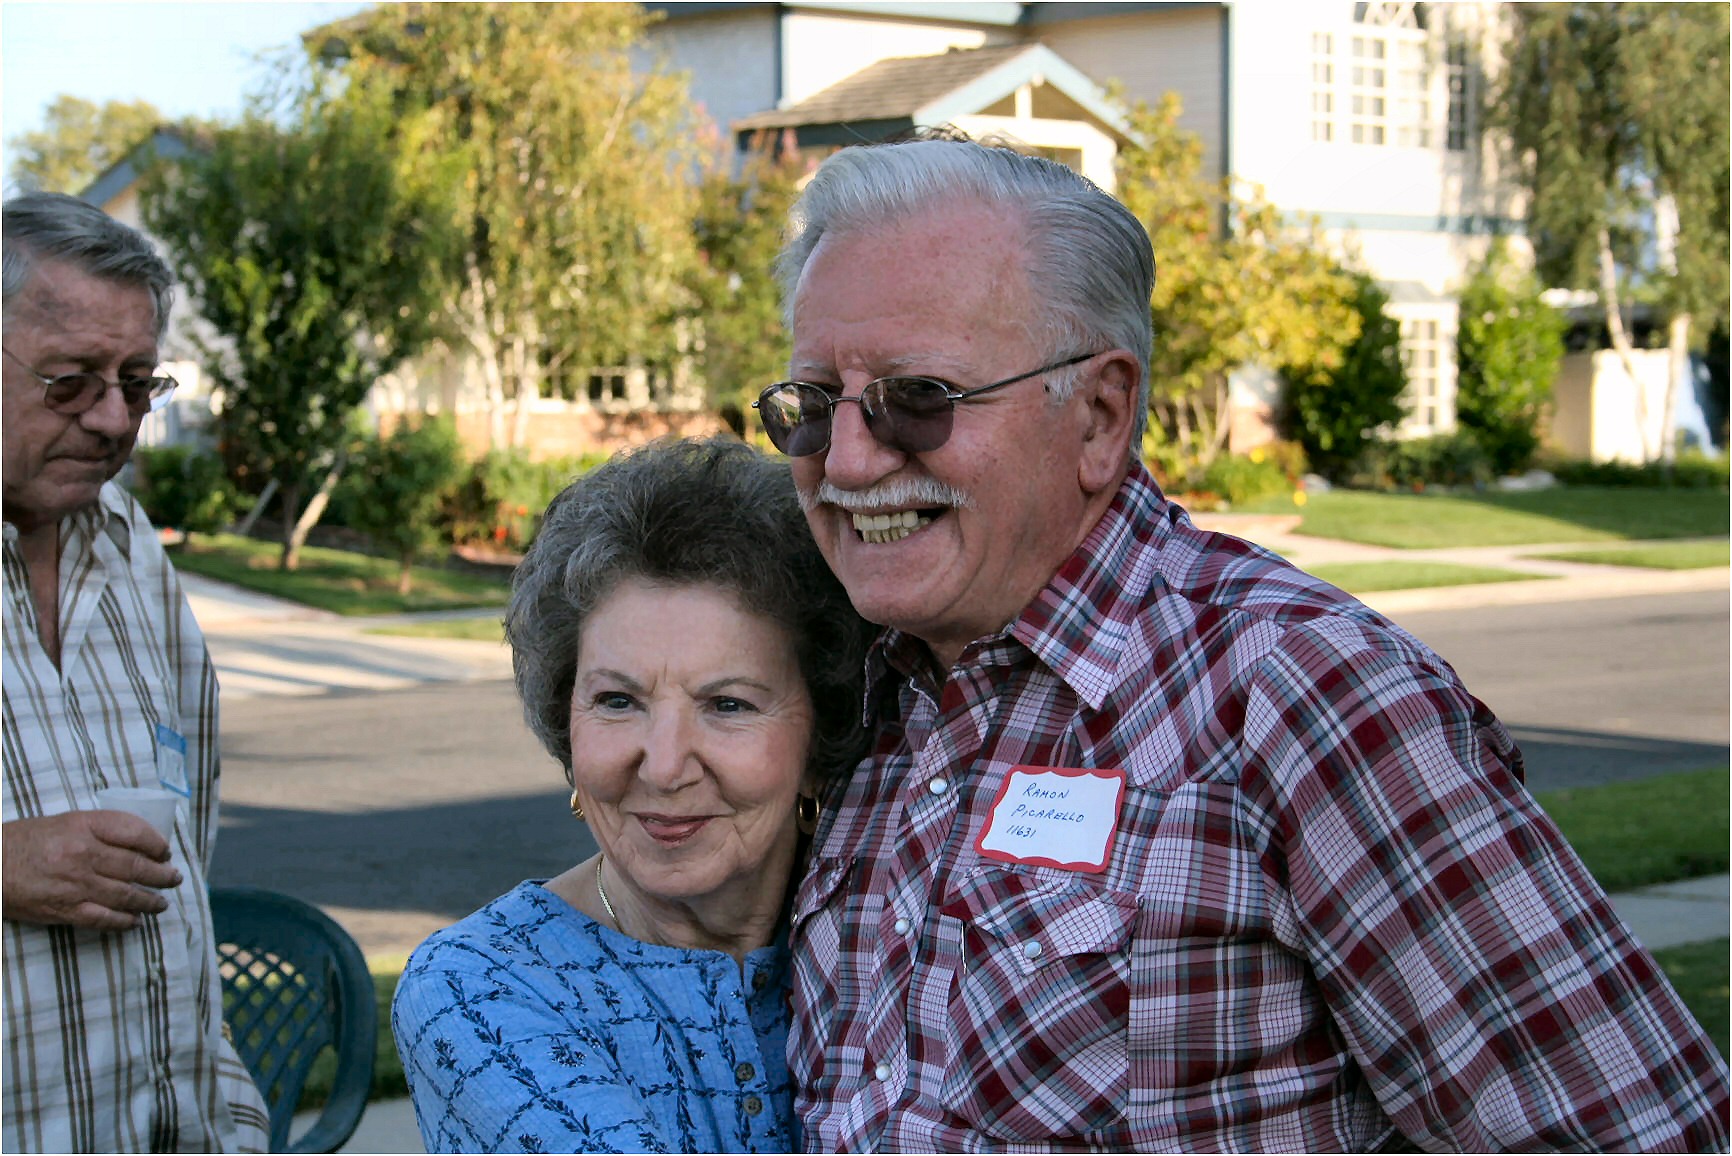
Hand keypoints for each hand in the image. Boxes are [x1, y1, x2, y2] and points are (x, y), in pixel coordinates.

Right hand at [2, 812, 181, 929]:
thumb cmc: (23, 841)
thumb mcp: (63, 823)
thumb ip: (98, 831)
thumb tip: (136, 844)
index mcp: (83, 826)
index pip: (134, 832)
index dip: (157, 843)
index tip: (165, 852)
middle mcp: (83, 854)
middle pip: (136, 866)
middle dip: (161, 874)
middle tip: (174, 878)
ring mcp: (75, 884)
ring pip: (126, 895)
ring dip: (150, 900)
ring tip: (161, 903)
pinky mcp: (63, 910)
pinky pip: (104, 919)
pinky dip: (124, 922)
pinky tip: (135, 922)